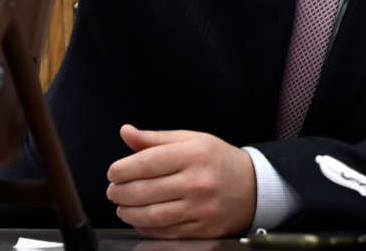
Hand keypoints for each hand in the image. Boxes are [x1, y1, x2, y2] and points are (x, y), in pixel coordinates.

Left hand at [105, 124, 256, 237]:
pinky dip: (147, 227)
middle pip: (145, 191)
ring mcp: (201, 208)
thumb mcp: (191, 140)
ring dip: (129, 212)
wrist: (253, 186)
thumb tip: (125, 132)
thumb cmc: (217, 159)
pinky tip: (140, 219)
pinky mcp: (203, 229)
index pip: (147, 162)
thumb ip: (155, 139)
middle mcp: (198, 181)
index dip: (122, 169)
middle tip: (112, 191)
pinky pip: (166, 232)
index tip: (112, 172)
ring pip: (152, 215)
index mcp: (193, 154)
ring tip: (122, 207)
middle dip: (120, 192)